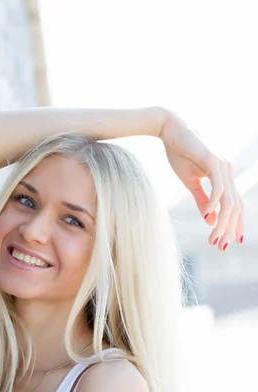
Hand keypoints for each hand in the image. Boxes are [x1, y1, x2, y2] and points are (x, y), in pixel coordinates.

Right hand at [160, 111, 244, 250]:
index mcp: (224, 176)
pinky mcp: (212, 160)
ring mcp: (222, 165)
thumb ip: (202, 200)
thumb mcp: (190, 182)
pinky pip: (218, 187)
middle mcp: (228, 171)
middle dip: (229, 228)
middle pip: (235, 206)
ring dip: (222, 222)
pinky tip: (208, 217)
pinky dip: (214, 204)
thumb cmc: (179, 153)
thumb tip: (210, 220)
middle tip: (219, 247)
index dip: (234, 224)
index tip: (228, 242)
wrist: (169, 129)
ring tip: (214, 238)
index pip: (235, 205)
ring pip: (229, 200)